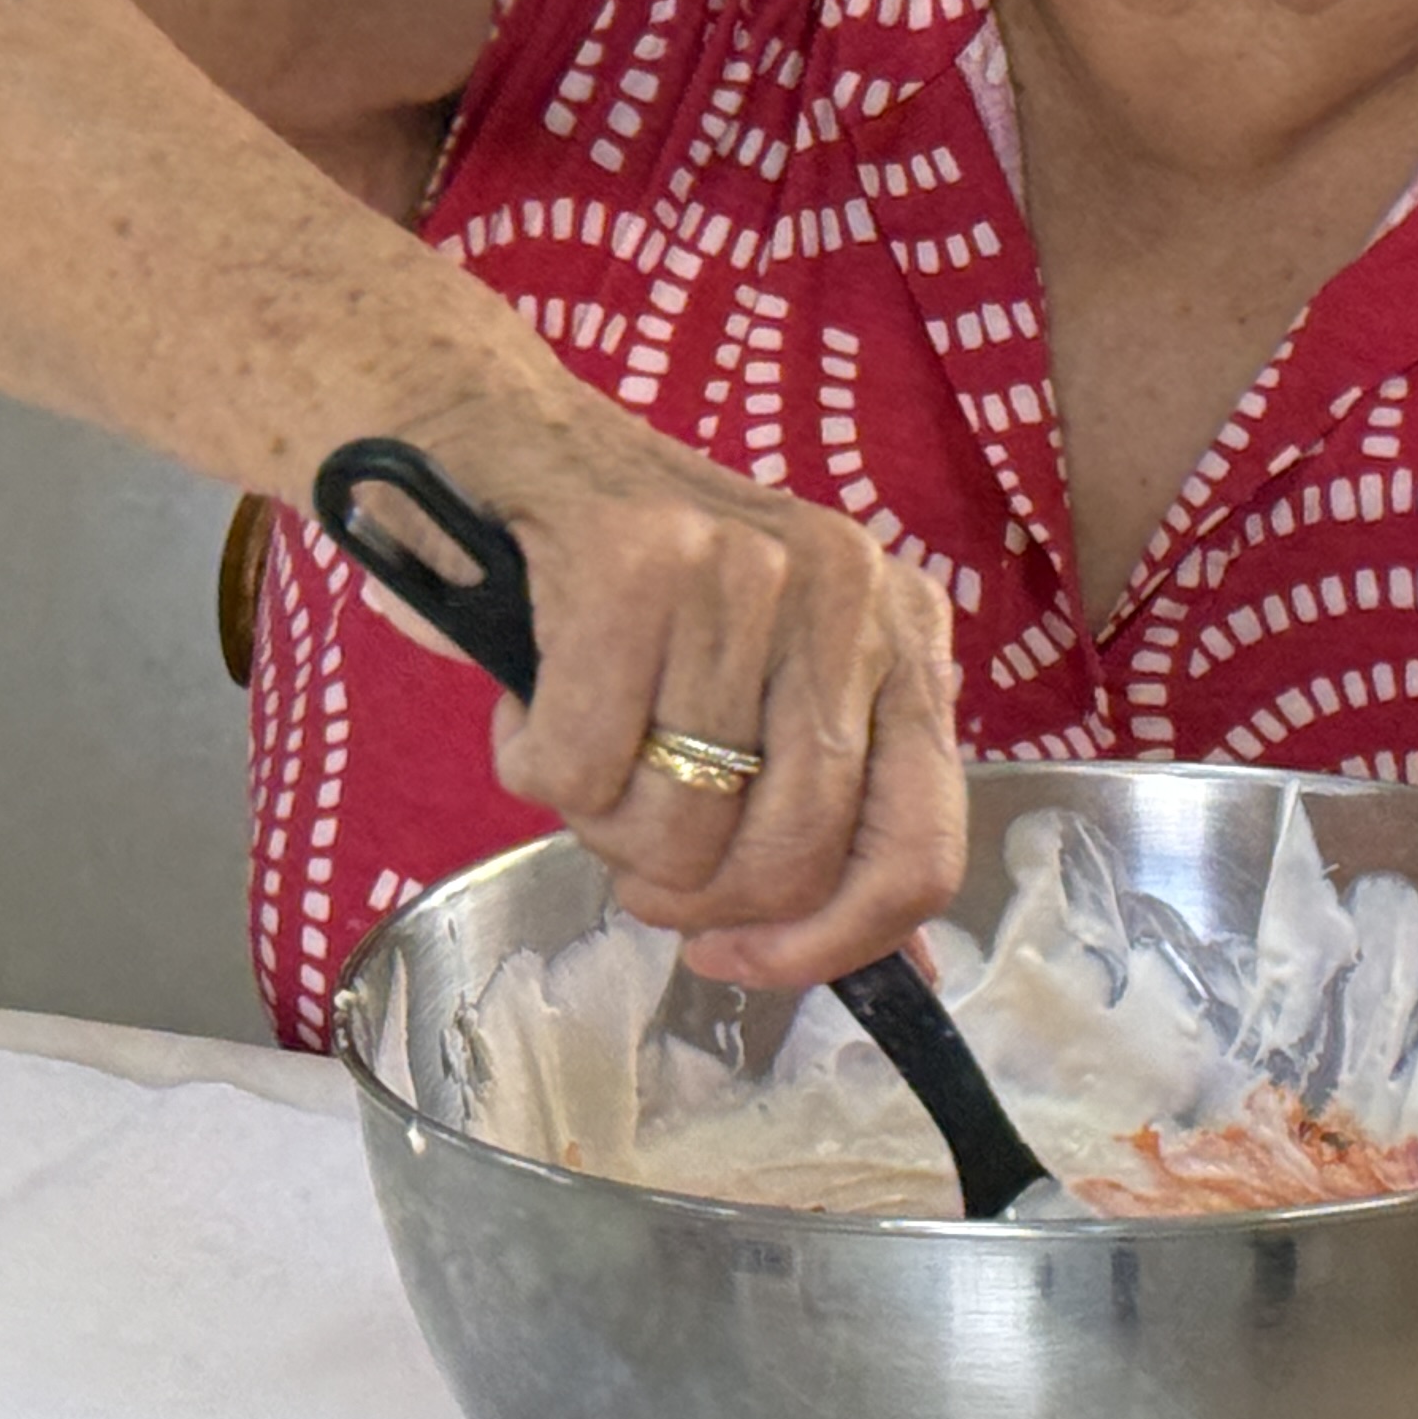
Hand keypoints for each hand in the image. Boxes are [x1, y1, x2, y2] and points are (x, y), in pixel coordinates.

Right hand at [356, 379, 966, 991]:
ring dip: (598, 826)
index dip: (829, 942)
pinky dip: (532, 767)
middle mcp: (846, 590)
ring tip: (580, 747)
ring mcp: (744, 569)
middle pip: (790, 854)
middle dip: (688, 891)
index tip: (740, 956)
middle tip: (631, 848)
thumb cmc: (632, 590)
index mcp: (901, 629)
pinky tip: (534, 700)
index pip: (918, 845)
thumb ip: (837, 816)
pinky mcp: (633, 564)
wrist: (499, 443)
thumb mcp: (766, 686)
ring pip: (678, 826)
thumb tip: (905, 975)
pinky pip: (577, 771)